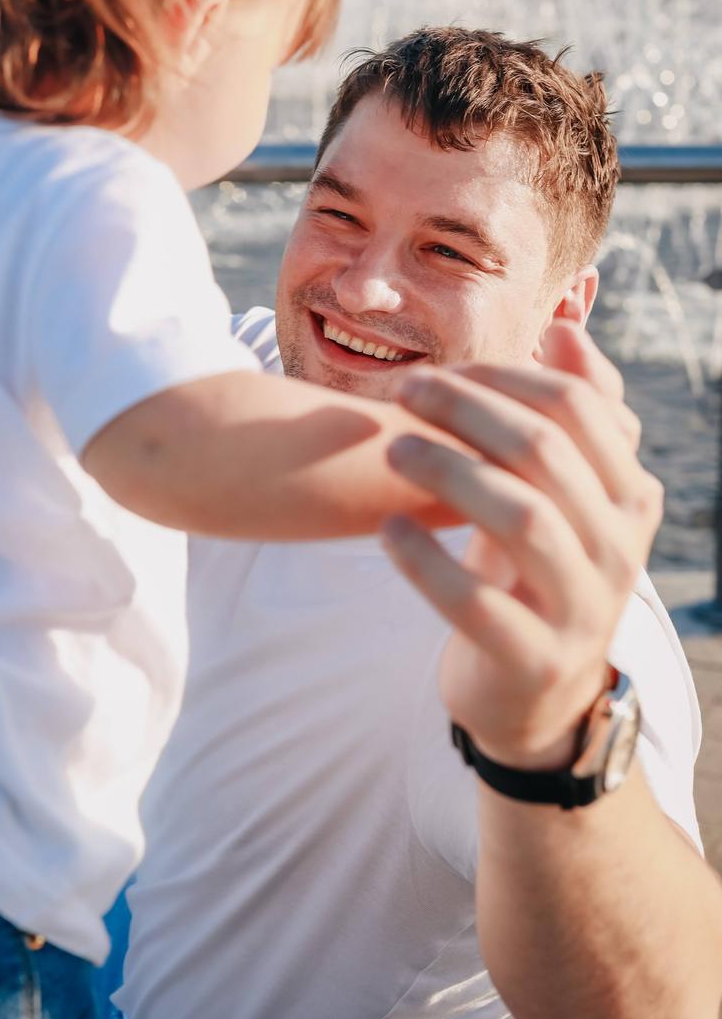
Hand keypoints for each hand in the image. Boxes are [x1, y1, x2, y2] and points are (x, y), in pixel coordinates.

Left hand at [381, 322, 662, 770]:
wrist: (537, 693)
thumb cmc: (536, 568)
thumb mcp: (563, 493)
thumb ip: (573, 414)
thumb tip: (563, 326)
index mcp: (631, 494)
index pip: (577, 408)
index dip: (503, 377)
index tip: (436, 370)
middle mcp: (621, 546)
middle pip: (546, 452)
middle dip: (468, 410)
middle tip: (404, 391)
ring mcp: (584, 607)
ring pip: (523, 519)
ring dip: (449, 472)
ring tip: (391, 447)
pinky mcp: (537, 659)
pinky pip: (479, 605)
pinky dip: (427, 562)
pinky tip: (386, 529)